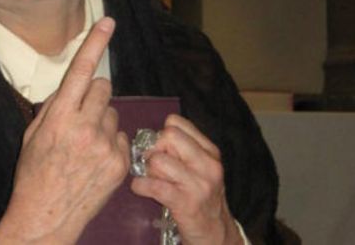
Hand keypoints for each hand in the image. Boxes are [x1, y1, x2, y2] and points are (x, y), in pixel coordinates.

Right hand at [0, 17, 129, 244]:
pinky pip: (122, 137)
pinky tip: (96, 160)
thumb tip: (71, 87)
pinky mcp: (120, 163)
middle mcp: (84, 127)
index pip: (82, 70)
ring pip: (114, 113)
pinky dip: (112, 144)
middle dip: (95, 95)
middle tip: (82, 115)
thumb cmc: (34, 175)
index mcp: (59, 117)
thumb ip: (54, 107)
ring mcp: (105, 146)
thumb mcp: (34, 135)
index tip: (108, 22)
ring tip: (86, 146)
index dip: (96, 43)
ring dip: (103, 121)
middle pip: (104, 88)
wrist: (46, 217)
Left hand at [130, 114, 242, 244]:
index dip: (162, 134)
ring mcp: (197, 184)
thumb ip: (183, 149)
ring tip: (153, 179)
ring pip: (158, 160)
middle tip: (154, 164)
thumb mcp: (202, 168)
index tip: (162, 150)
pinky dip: (140, 185)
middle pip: (168, 136)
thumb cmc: (202, 196)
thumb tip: (152, 138)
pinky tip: (142, 188)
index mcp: (210, 151)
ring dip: (148, 170)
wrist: (215, 231)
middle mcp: (207, 164)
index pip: (176, 123)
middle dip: (154, 149)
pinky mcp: (184, 202)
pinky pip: (152, 185)